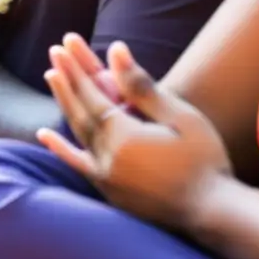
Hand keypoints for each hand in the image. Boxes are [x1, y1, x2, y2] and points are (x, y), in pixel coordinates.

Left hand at [37, 35, 230, 231]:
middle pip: (80, 110)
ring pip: (77, 132)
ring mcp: (105, 176)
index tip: (64, 46)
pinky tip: (44, 135)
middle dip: (66, 80)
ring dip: (65, 103)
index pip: (92, 96)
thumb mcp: (180, 118)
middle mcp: (106, 157)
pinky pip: (78, 164)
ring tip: (52, 76)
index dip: (77, 70)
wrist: (214, 212)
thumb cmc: (205, 160)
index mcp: (124, 137)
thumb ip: (142, 87)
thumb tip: (116, 52)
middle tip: (54, 52)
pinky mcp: (109, 190)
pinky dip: (60, 149)